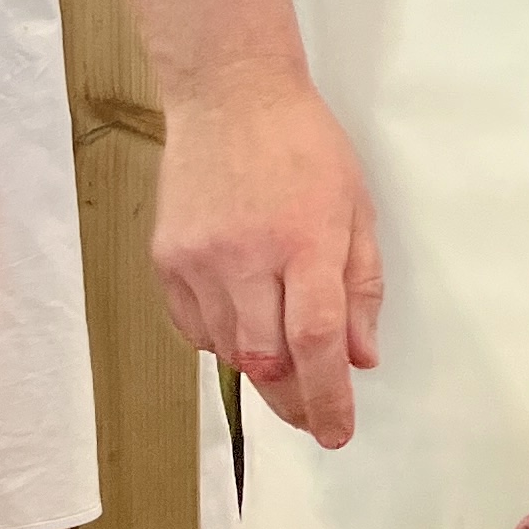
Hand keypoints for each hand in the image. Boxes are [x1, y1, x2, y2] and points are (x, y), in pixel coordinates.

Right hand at [153, 71, 382, 449]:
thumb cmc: (304, 146)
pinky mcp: (166, 258)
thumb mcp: (356, 208)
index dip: (329, 398)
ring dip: (260, 367)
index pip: (317, 342)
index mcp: (306, 242)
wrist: (229, 96)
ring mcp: (200, 259)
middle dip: (293, 400)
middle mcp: (248, 256)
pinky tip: (242, 325)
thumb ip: (361, 286)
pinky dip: (221, 339)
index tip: (338, 432)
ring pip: (228, 349)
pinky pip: (194, 327)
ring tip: (283, 359)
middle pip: (266, 359)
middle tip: (314, 417)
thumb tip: (361, 358)